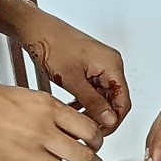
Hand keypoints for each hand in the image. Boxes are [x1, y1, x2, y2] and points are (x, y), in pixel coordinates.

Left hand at [1, 3, 130, 134]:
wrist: (36, 28)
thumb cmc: (52, 45)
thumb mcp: (72, 80)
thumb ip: (93, 102)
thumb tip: (109, 120)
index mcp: (112, 65)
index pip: (123, 102)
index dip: (113, 121)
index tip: (99, 133)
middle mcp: (111, 64)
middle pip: (115, 99)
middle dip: (101, 116)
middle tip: (85, 129)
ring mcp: (101, 64)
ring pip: (104, 95)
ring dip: (92, 109)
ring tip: (77, 121)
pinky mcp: (91, 65)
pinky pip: (95, 88)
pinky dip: (87, 100)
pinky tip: (73, 107)